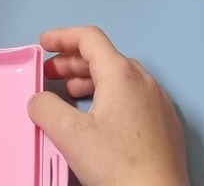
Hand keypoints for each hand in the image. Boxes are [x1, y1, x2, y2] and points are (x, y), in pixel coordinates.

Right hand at [27, 27, 188, 185]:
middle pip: (104, 57)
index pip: (90, 38)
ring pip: (120, 79)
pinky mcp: (165, 124)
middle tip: (50, 73)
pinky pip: (133, 97)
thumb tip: (39, 100)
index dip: (62, 37)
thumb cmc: (119, 166)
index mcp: (122, 74)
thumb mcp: (70, 135)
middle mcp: (145, 82)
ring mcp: (158, 103)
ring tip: (70, 94)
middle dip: (72, 62)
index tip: (44, 44)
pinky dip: (110, 97)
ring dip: (90, 80)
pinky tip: (98, 117)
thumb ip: (46, 108)